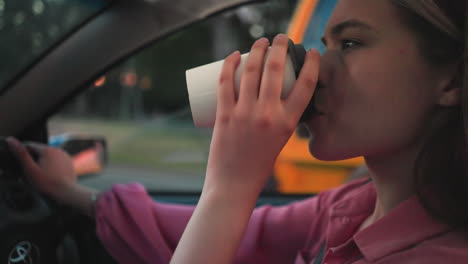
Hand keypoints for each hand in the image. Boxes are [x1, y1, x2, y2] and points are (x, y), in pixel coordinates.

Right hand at [7, 137, 76, 199]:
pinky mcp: (69, 163)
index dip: (22, 155)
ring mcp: (65, 156)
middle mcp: (58, 149)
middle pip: (39, 151)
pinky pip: (56, 162)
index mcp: (47, 149)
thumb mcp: (29, 170)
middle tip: (29, 174)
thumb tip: (10, 140)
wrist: (65, 194)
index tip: (21, 166)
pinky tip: (48, 177)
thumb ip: (21, 154)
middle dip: (32, 160)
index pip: (29, 146)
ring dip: (41, 163)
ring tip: (40, 177)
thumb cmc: (46, 184)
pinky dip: (51, 167)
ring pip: (48, 157)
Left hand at [205, 34, 319, 197]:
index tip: (311, 52)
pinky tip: (234, 55)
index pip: (306, 85)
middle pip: (277, 70)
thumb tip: (272, 95)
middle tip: (280, 38)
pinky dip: (229, 65)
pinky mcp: (225, 116)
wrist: (234, 185)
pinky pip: (226, 83)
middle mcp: (269, 115)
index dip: (312, 64)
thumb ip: (278, 119)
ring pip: (251, 71)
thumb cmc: (258, 164)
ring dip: (257, 49)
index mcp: (288, 124)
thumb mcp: (279, 141)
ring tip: (260, 42)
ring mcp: (245, 114)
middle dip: (280, 46)